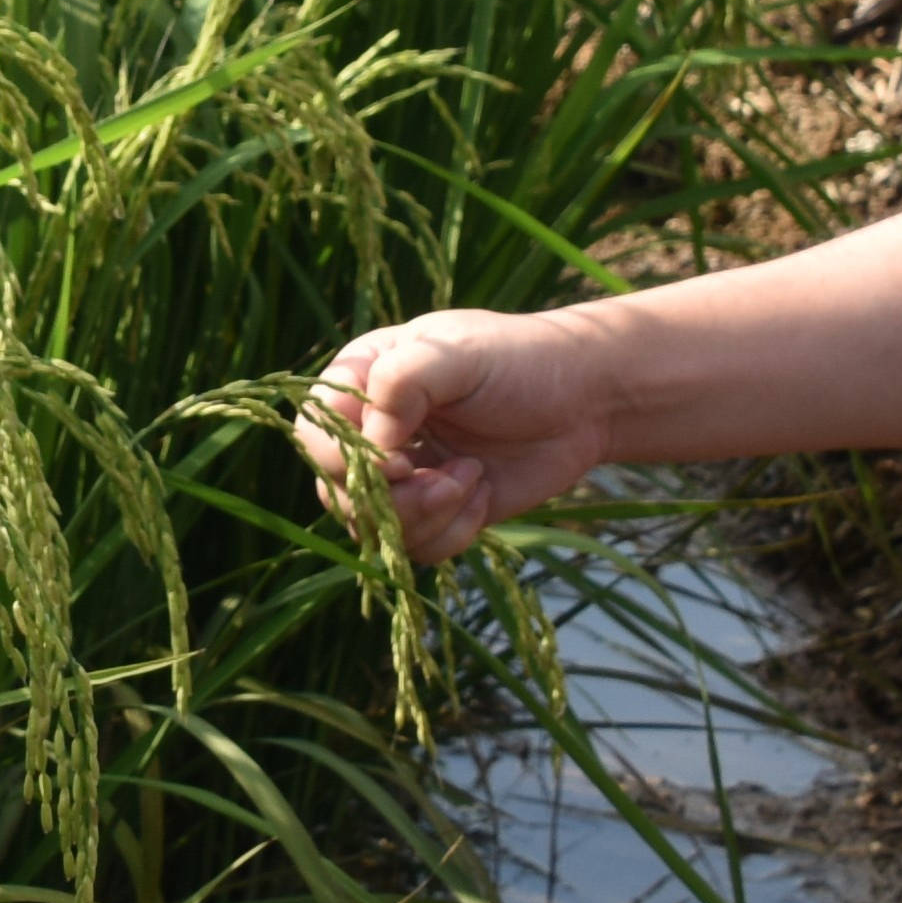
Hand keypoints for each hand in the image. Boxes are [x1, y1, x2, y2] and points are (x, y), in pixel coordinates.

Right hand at [296, 309, 616, 565]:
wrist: (586, 400)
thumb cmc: (521, 360)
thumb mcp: (460, 353)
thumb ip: (403, 381)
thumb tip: (373, 443)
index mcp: (364, 380)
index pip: (314, 429)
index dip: (345, 456)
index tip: (399, 459)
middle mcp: (373, 431)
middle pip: (336, 489)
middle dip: (391, 498)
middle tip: (443, 479)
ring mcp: (403, 476)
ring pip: (374, 529)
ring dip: (425, 516)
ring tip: (473, 479)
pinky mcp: (436, 512)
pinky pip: (416, 549)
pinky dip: (451, 534)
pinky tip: (483, 495)